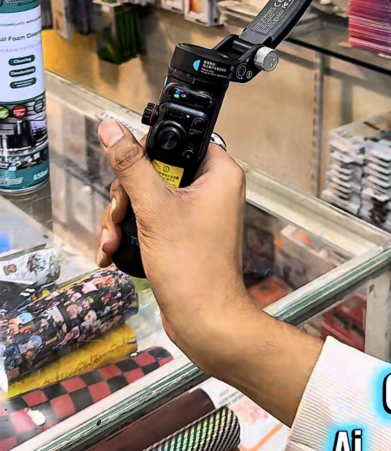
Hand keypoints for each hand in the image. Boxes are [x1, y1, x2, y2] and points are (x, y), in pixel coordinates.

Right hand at [96, 124, 252, 375]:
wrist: (204, 321)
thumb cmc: (193, 268)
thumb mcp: (154, 209)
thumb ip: (131, 166)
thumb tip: (112, 129)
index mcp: (219, 173)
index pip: (178, 140)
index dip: (148, 153)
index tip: (130, 173)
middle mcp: (211, 189)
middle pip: (154, 169)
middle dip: (127, 195)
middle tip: (121, 214)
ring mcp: (196, 213)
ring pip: (146, 196)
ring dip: (122, 218)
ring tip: (113, 239)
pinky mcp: (182, 233)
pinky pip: (149, 218)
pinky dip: (130, 232)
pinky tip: (113, 249)